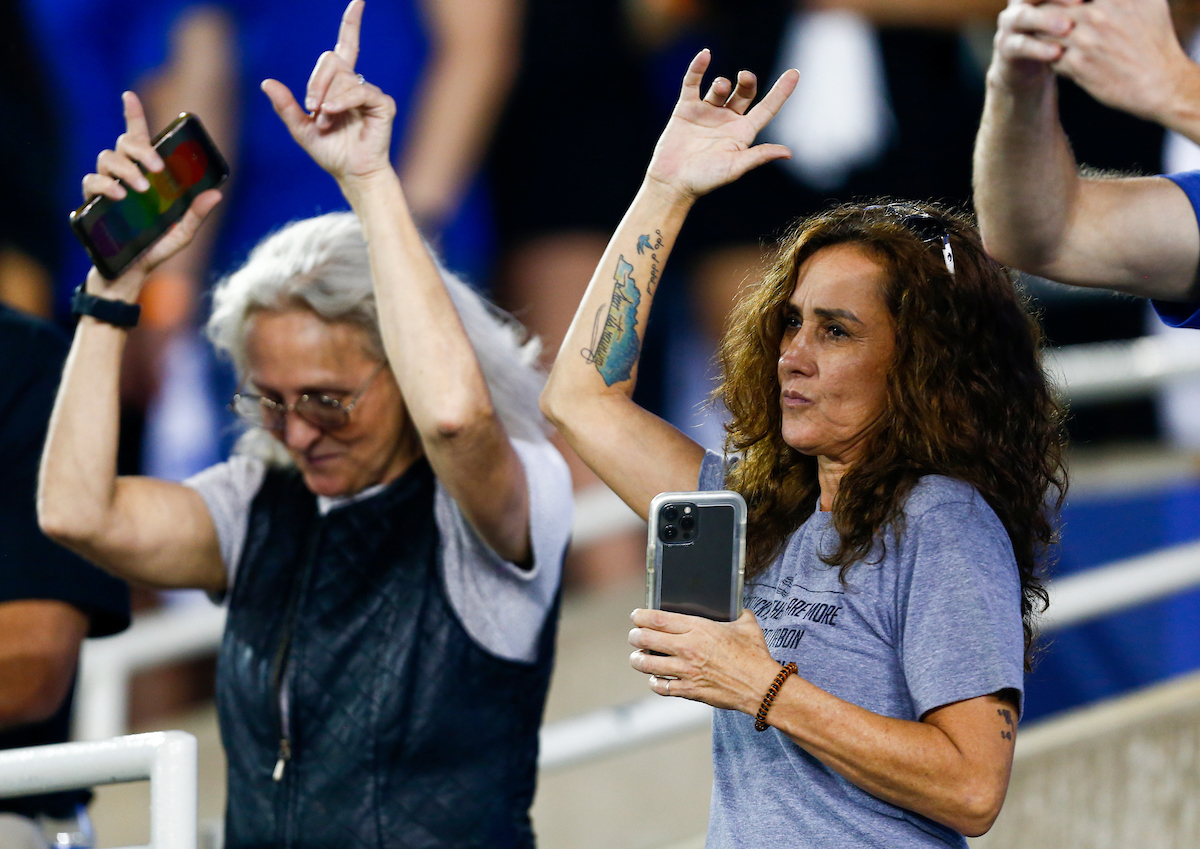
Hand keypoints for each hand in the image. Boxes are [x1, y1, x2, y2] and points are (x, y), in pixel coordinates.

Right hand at [80, 91, 221, 301]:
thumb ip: (197, 213)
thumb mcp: (183, 232)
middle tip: (156, 167)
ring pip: (107, 158)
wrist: (130, 273)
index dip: (132, 114)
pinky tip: (118, 194)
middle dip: (139, 148)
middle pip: (123, 143)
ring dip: (126, 168)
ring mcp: (106, 186)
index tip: (129, 95)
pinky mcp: (91, 202)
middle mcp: (125, 175)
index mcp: (146, 176)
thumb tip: (217, 193)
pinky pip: (91, 181)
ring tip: (139, 188)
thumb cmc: (156, 250)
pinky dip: (104, 184)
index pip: (137, 138)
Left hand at [261, 0, 395, 185]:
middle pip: (332, 59)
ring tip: (325, 121)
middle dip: (316, 82)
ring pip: (342, 76)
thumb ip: (285, 106)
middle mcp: (357, 84)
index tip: (358, 1)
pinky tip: (332, 114)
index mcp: (340, 85)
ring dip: (326, 99)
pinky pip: (359, 90)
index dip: (351, 23)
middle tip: (312, 108)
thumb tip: (266, 82)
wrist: (352, 174)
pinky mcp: (383, 105)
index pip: (346, 46)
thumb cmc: (331, 153)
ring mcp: (371, 93)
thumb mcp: (300, 128)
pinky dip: (342, 101)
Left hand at [628, 608, 781, 714]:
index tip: (636, 616)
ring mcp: (687, 670)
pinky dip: (655, 683)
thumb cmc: (755, 655)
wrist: (762, 686)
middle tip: (633, 636)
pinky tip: (655, 679)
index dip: (641, 616)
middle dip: (635, 636)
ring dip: (638, 660)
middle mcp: (688, 648)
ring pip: (648, 664)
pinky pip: (662, 687)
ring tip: (637, 657)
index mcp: (699, 628)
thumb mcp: (746, 625)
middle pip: (647, 639)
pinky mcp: (689, 690)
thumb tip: (734, 605)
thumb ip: (736, 612)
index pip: (659, 619)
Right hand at [644, 50, 797, 202]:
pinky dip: (698, 68)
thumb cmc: (704, 180)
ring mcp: (706, 113)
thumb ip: (759, 156)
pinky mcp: (686, 109)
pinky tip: (705, 55)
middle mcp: (727, 120)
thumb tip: (788, 153)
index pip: (767, 108)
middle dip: (748, 82)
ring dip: (723, 84)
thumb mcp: (735, 167)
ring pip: (720, 88)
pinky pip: (693, 83)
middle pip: (745, 93)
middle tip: (745, 76)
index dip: (781, 92)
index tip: (795, 73)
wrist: (672, 182)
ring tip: (721, 88)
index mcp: (742, 133)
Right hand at [990, 0, 1078, 91]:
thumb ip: (1087, 5)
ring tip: (1068, 27)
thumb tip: (1129, 0)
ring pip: (1024, 16)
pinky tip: (1057, 53)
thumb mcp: (1078, 14)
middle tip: (1083, 0)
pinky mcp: (1006, 47)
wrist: (1029, 65)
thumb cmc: (1063, 34)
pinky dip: (1038, 48)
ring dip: (1046, 20)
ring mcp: (1010, 23)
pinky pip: (1019, 45)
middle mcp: (1021, 0)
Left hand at [1053, 0, 1196, 124]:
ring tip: (1051, 41)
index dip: (1058, 2)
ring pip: (1045, 33)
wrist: (1159, 82)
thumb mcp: (1148, 1)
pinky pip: (1048, 56)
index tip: (1060, 8)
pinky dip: (1050, 57)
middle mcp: (1095, 15)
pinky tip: (1061, 58)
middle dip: (1046, 17)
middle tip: (1046, 24)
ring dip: (1045, 37)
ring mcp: (1083, 41)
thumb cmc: (1155, 40)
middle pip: (1050, 10)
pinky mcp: (1076, 65)